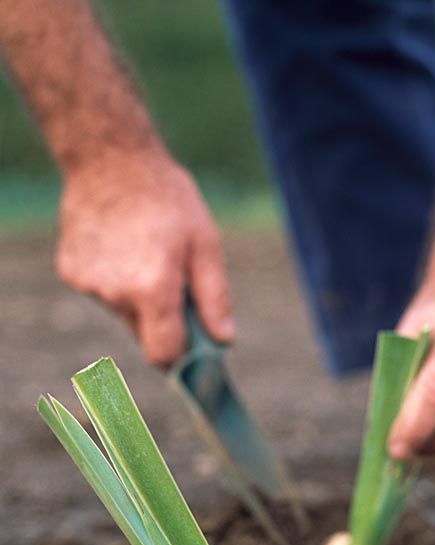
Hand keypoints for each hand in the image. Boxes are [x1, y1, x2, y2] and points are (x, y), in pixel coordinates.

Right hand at [56, 149, 233, 364]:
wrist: (110, 158)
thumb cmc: (168, 199)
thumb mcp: (206, 245)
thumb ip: (214, 299)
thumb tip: (223, 341)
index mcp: (152, 290)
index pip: (163, 355)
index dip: (180, 354)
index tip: (192, 343)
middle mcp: (115, 294)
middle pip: (143, 334)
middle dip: (162, 320)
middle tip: (173, 280)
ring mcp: (89, 285)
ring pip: (123, 311)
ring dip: (138, 295)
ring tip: (143, 250)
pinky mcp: (70, 273)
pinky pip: (101, 291)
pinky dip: (114, 278)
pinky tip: (119, 244)